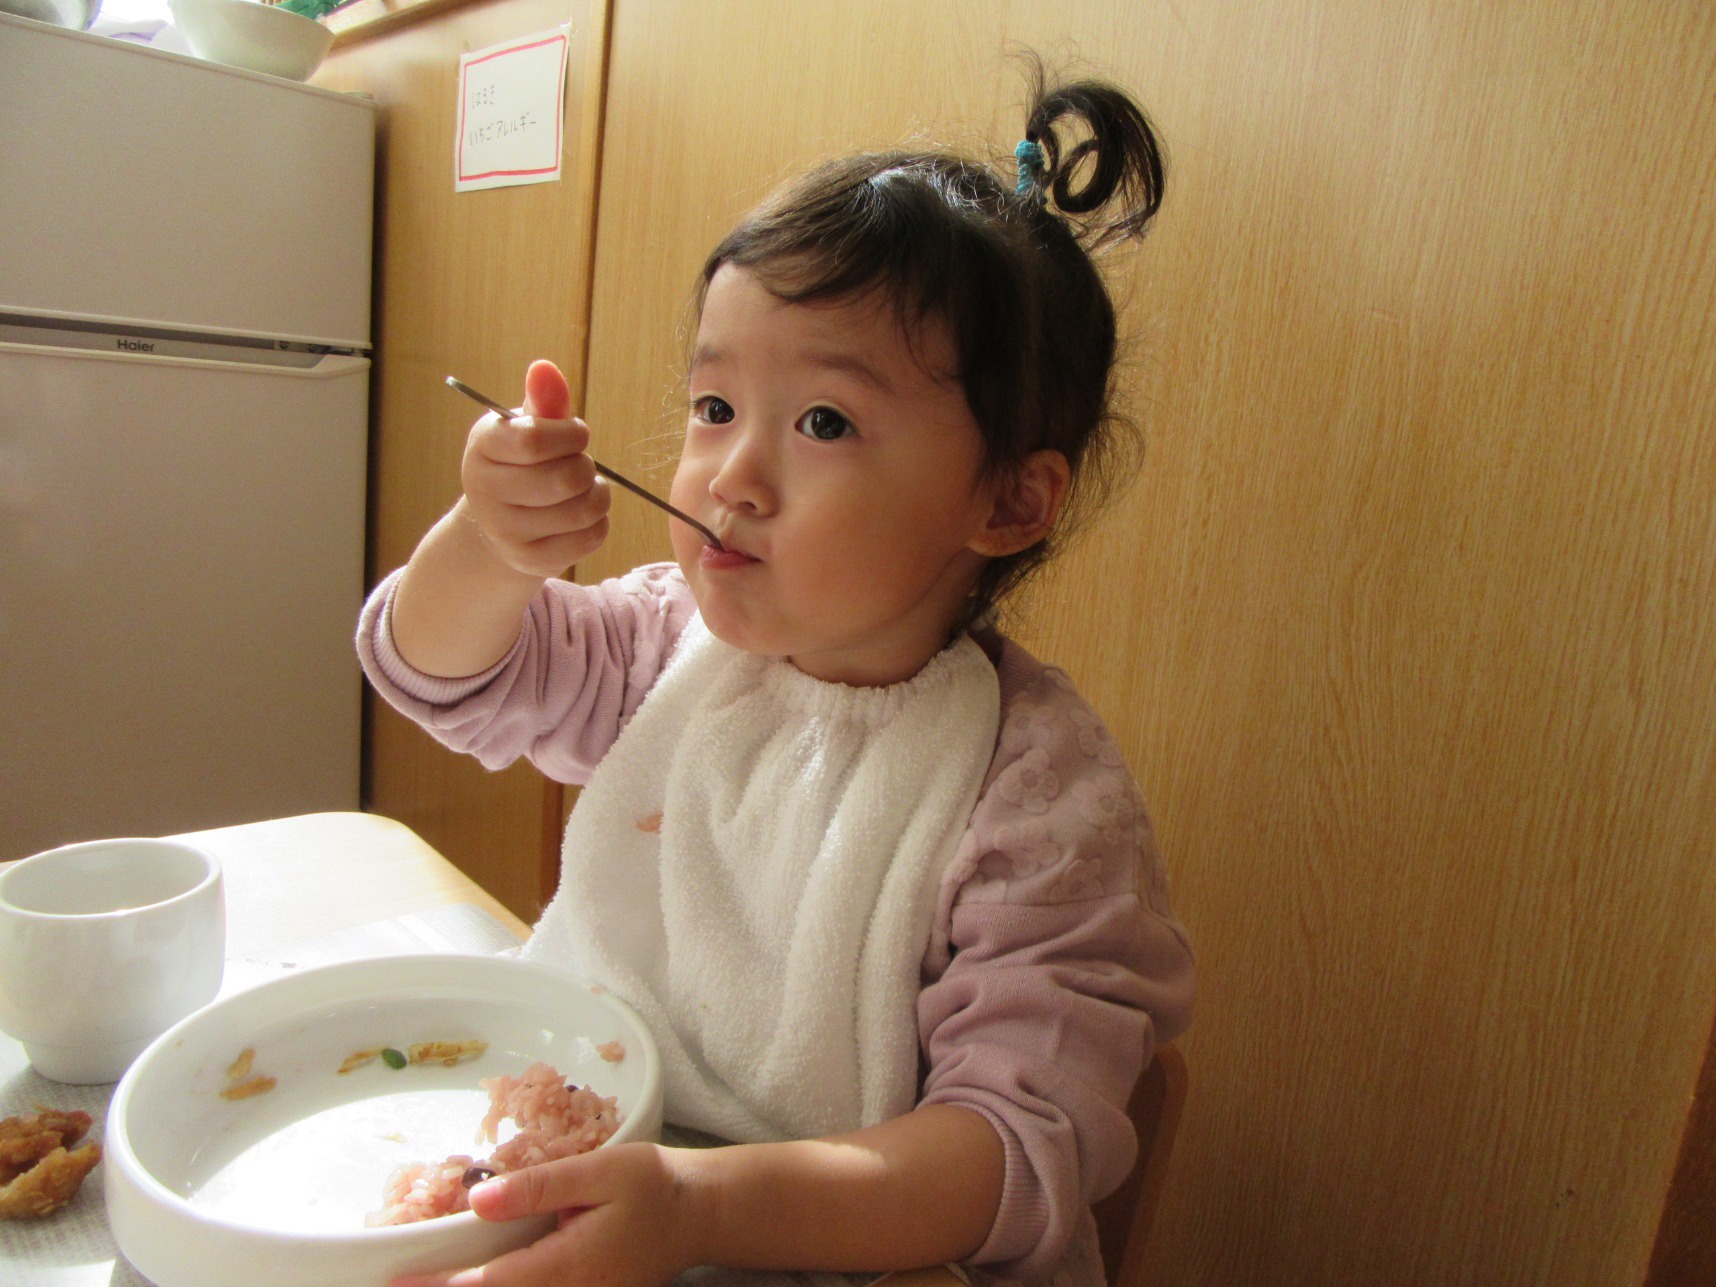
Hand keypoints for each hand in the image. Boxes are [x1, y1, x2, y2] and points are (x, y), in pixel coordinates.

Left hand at [388, 1143, 697, 1286]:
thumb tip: (476, 1201)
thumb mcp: (598, 1170)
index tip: (398, 1283)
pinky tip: (477, 1280)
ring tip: (431, 1283)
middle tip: (403, 1283)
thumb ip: (537, 1186)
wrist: (697, 1213)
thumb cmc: (651, 1185)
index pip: (490, 1285)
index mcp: (571, 1265)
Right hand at [460, 359, 610, 577]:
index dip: (570, 435)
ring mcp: (506, 532)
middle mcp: (485, 493)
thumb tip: (545, 369)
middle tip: (579, 464)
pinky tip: (583, 514)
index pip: (534, 439)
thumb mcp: (525, 427)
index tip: (576, 435)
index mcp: (482, 448)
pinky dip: (599, 522)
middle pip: (565, 478)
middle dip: (586, 466)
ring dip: (598, 494)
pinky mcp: (532, 561)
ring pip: (583, 510)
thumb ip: (542, 401)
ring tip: (585, 488)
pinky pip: (590, 538)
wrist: (496, 524)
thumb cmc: (521, 463)